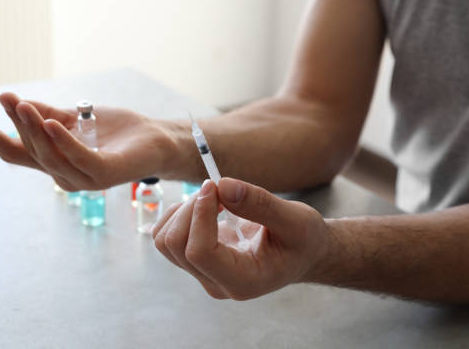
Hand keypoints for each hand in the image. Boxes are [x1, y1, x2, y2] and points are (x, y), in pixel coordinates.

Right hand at [0, 92, 178, 190]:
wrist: (153, 140)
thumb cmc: (115, 131)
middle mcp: (65, 175)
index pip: (19, 154)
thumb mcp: (75, 118)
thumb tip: (15, 102)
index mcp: (55, 162)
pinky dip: (64, 140)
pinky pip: (79, 157)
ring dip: (35, 128)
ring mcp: (84, 178)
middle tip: (8, 99)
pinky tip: (53, 123)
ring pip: (51, 154)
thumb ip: (47, 114)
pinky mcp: (104, 174)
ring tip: (24, 105)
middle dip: (18, 125)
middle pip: (32, 151)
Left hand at [152, 178, 330, 299]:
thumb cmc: (303, 240)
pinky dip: (177, 214)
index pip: (199, 252)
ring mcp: (203, 274)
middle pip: (176, 245)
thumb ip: (260, 204)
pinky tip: (204, 206)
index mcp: (242, 281)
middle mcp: (216, 283)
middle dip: (190, 208)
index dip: (199, 214)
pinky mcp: (195, 261)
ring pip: (165, 240)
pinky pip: (166, 237)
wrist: (302, 252)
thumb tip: (222, 185)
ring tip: (211, 196)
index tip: (214, 186)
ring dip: (181, 210)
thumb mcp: (295, 220)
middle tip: (216, 187)